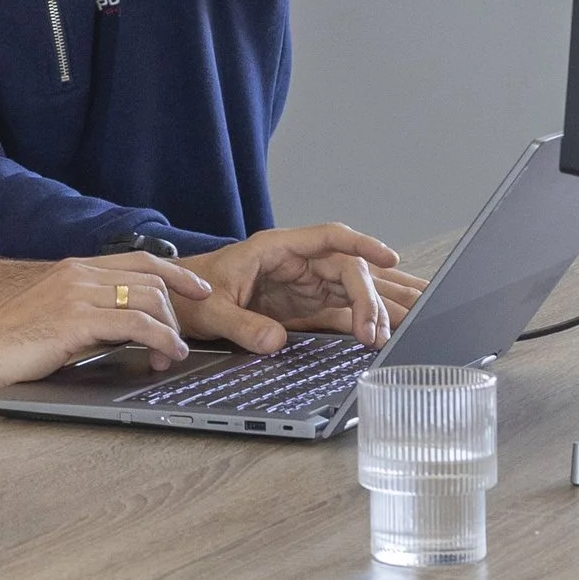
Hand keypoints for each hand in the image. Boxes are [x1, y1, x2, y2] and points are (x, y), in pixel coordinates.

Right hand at [0, 250, 198, 397]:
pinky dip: (161, 339)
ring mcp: (76, 293)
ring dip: (170, 329)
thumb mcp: (54, 318)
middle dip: (177, 310)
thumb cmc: (7, 344)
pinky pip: (135, 323)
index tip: (199, 289)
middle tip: (183, 342)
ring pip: (148, 298)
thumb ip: (87, 313)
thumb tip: (125, 328)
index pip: (138, 260)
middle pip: (150, 278)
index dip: (175, 272)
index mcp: (73, 269)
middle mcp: (78, 273)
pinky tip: (165, 354)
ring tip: (173, 355)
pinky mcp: (75, 319)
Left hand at [173, 224, 421, 355]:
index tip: (388, 257)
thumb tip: (274, 341)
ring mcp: (303, 286)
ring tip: (402, 329)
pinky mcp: (304, 308)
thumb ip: (240, 324)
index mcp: (276, 249)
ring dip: (376, 310)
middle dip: (369, 298)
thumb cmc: (189, 294)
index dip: (361, 244)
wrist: (176, 305)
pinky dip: (363, 322)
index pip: (328, 238)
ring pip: (352, 291)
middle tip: (377, 332)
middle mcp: (296, 263)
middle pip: (347, 271)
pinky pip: (341, 312)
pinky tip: (384, 333)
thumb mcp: (209, 309)